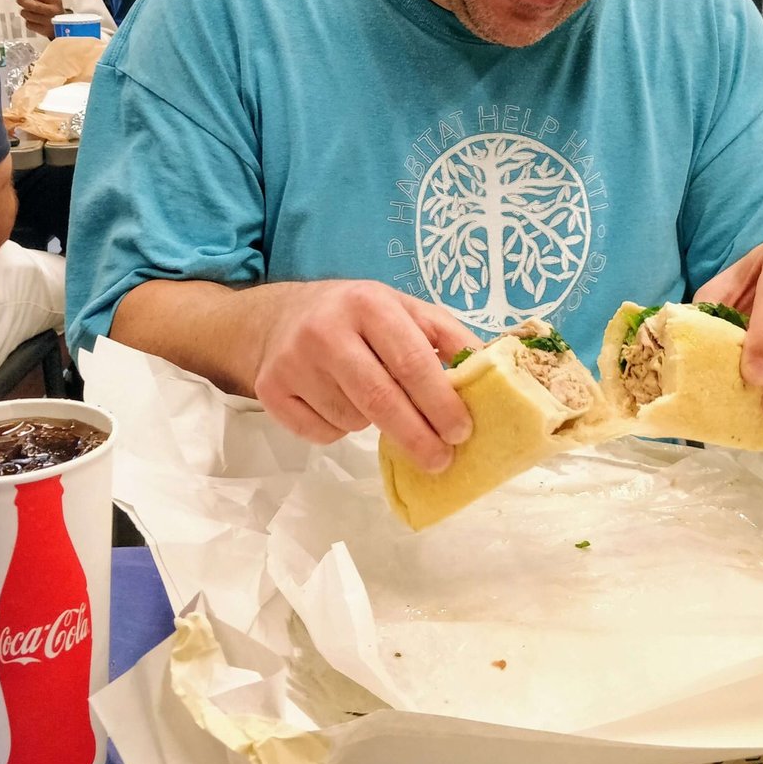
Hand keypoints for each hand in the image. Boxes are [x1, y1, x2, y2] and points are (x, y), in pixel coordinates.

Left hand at [10, 0, 65, 38]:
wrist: (64, 27)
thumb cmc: (52, 9)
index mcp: (55, 0)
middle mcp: (53, 11)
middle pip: (33, 5)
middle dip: (23, 2)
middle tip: (19, 0)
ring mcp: (49, 22)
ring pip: (28, 15)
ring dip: (25, 12)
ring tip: (29, 11)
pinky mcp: (44, 31)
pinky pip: (29, 25)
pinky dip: (28, 22)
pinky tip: (33, 20)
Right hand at [252, 281, 477, 471]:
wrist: (279, 317)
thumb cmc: (357, 316)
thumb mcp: (404, 308)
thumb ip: (448, 337)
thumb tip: (492, 373)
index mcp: (368, 303)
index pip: (412, 362)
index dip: (440, 402)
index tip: (463, 431)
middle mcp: (326, 329)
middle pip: (380, 399)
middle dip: (418, 437)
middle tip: (441, 460)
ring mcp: (293, 361)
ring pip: (352, 419)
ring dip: (374, 424)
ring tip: (371, 399)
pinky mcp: (270, 390)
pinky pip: (321, 433)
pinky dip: (339, 430)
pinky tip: (337, 403)